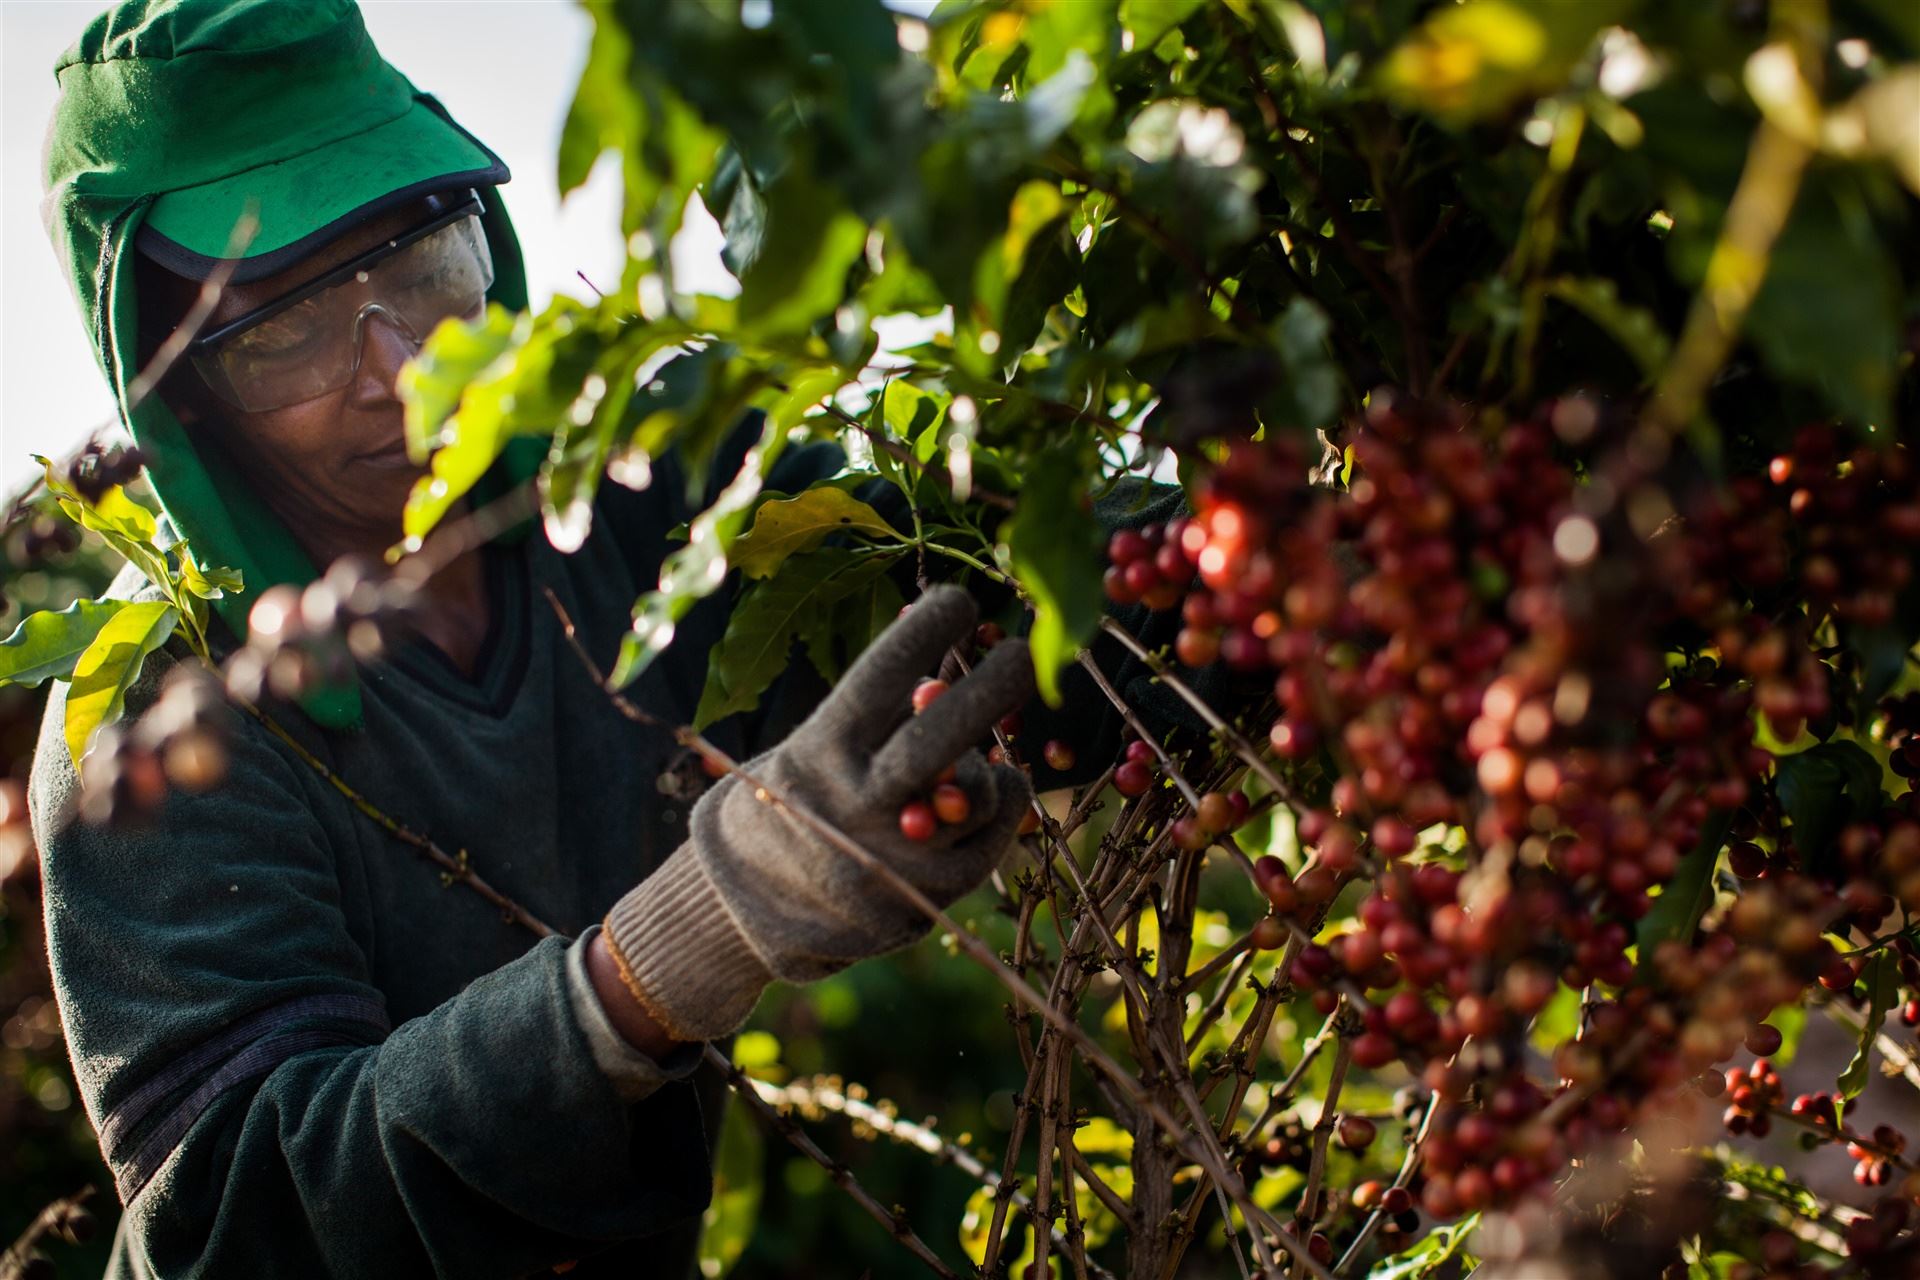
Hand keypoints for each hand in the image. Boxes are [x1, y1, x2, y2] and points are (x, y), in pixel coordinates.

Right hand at [600, 585, 1034, 1041]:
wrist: (752, 905)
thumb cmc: (802, 797)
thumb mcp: (820, 742)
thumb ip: (881, 708)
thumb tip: (934, 646)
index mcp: (819, 752)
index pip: (879, 677)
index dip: (924, 631)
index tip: (958, 598)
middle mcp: (853, 805)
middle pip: (939, 739)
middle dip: (990, 687)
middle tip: (1020, 652)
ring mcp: (894, 858)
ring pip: (977, 791)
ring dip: (982, 766)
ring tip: (959, 767)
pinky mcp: (929, 898)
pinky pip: (995, 833)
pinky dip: (1000, 804)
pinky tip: (983, 795)